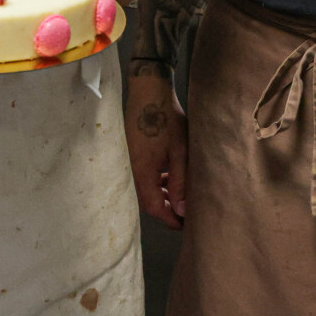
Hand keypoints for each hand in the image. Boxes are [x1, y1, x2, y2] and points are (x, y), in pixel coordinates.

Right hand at [124, 68, 188, 228]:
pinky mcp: (131, 154)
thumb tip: (182, 210)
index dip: (170, 219)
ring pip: (146, 188)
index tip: (185, 225)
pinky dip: (157, 180)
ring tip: (182, 193)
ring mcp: (129, 162)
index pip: (154, 208)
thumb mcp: (180, 152)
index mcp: (142, 174)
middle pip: (149, 201)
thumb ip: (181, 182)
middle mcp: (131, 171)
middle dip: (168, 208)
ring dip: (163, 193)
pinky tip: (170, 175)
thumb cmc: (167, 119)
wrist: (148, 90)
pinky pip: (143, 176)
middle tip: (186, 211)